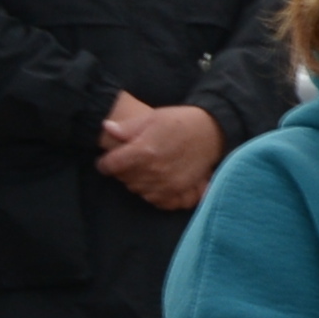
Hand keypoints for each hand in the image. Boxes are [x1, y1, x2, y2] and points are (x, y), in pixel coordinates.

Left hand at [92, 94, 224, 211]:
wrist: (213, 130)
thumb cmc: (180, 121)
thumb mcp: (152, 117)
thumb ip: (127, 127)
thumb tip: (106, 128)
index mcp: (143, 151)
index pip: (110, 166)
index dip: (105, 163)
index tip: (107, 160)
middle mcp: (153, 171)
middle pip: (123, 179)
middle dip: (121, 171)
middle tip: (128, 161)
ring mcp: (167, 183)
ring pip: (138, 190)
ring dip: (136, 181)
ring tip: (142, 170)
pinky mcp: (180, 190)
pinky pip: (157, 200)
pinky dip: (152, 193)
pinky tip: (154, 183)